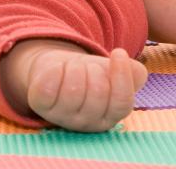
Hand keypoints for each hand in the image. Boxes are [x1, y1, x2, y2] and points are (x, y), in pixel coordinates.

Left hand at [0, 40, 147, 131]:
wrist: (58, 68)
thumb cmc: (92, 73)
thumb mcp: (115, 72)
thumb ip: (134, 73)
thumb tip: (134, 72)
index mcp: (109, 117)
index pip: (122, 103)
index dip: (122, 76)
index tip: (118, 52)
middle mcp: (86, 123)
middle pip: (98, 92)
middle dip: (94, 68)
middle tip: (88, 65)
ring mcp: (61, 117)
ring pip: (73, 89)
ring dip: (75, 67)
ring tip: (73, 67)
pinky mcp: (40, 105)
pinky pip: (48, 87)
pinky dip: (54, 69)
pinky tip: (58, 68)